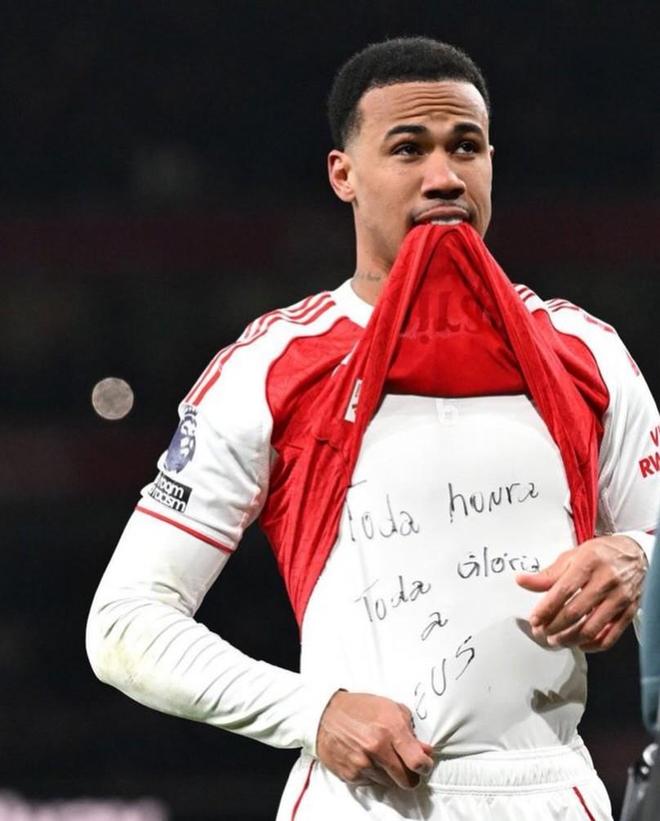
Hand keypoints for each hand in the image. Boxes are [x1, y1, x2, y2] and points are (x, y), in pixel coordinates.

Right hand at [315, 690, 433, 789]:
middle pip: (406, 780)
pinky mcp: (350, 775)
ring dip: (389, 774)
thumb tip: (425, 750)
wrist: (325, 713)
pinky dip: (372, 774)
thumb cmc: (360, 708)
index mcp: (390, 729)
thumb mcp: (390, 708)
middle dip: (410, 775)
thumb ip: (410, 729)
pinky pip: (371, 783)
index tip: (424, 765)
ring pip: (390, 783)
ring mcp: (363, 764)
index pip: (417, 762)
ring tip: (380, 757)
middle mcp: (377, 748)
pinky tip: (366, 758)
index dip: (425, 766)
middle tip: (405, 766)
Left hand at [516, 535, 646, 651]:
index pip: (563, 591)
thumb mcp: (573, 556)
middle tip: (541, 632)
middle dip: (554, 626)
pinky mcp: (629, 611)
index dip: (546, 608)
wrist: (636, 553)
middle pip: (575, 611)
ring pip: (592, 627)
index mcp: (588, 563)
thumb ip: (548, 573)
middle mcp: (606, 581)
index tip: (534, 619)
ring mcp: (620, 598)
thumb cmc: (601, 553)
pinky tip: (580, 644)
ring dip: (570, 638)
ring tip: (556, 640)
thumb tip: (522, 581)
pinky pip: (611, 635)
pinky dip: (594, 645)